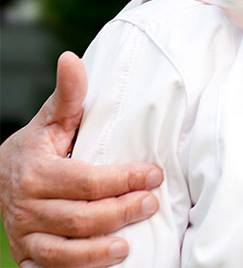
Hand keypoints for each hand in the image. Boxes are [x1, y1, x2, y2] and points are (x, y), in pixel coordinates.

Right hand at [0, 52, 162, 267]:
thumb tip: (71, 58)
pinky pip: (49, 267)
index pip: (86, 180)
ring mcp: (25, 234)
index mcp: (36, 172)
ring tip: (128, 245)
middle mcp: (27, 206)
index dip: (123, 179)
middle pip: (80, 216)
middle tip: (151, 202)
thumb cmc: (35, 148)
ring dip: (97, 251)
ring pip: (62, 249)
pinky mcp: (26, 254)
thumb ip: (68, 96)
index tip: (154, 174)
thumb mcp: (50, 121)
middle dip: (120, 211)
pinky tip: (103, 264)